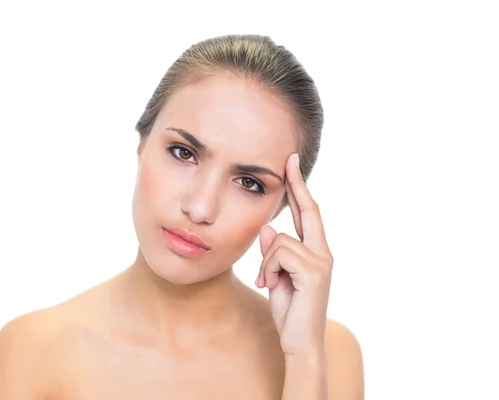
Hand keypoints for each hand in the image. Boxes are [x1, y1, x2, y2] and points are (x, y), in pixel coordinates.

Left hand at [256, 153, 333, 355]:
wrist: (300, 342)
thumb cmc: (289, 311)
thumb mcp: (275, 276)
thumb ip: (273, 253)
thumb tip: (267, 229)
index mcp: (314, 252)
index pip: (307, 214)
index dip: (299, 189)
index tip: (291, 165)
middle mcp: (322, 252)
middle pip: (309, 210)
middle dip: (297, 184)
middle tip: (288, 159)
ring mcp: (321, 261)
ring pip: (279, 239)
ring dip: (264, 262)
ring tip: (267, 282)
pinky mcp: (315, 271)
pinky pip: (278, 253)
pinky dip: (267, 269)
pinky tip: (269, 286)